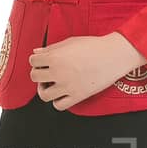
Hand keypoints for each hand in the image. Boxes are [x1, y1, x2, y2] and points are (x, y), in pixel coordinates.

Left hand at [29, 32, 145, 108]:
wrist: (114, 55)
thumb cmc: (94, 46)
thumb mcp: (70, 42)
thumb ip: (51, 48)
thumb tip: (36, 52)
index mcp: (55, 57)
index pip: (33, 61)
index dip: (37, 60)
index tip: (43, 61)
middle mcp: (58, 72)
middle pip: (35, 77)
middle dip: (38, 73)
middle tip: (46, 72)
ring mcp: (67, 86)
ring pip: (43, 95)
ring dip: (44, 89)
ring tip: (51, 85)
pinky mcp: (77, 96)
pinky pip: (58, 105)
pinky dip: (57, 101)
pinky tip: (61, 93)